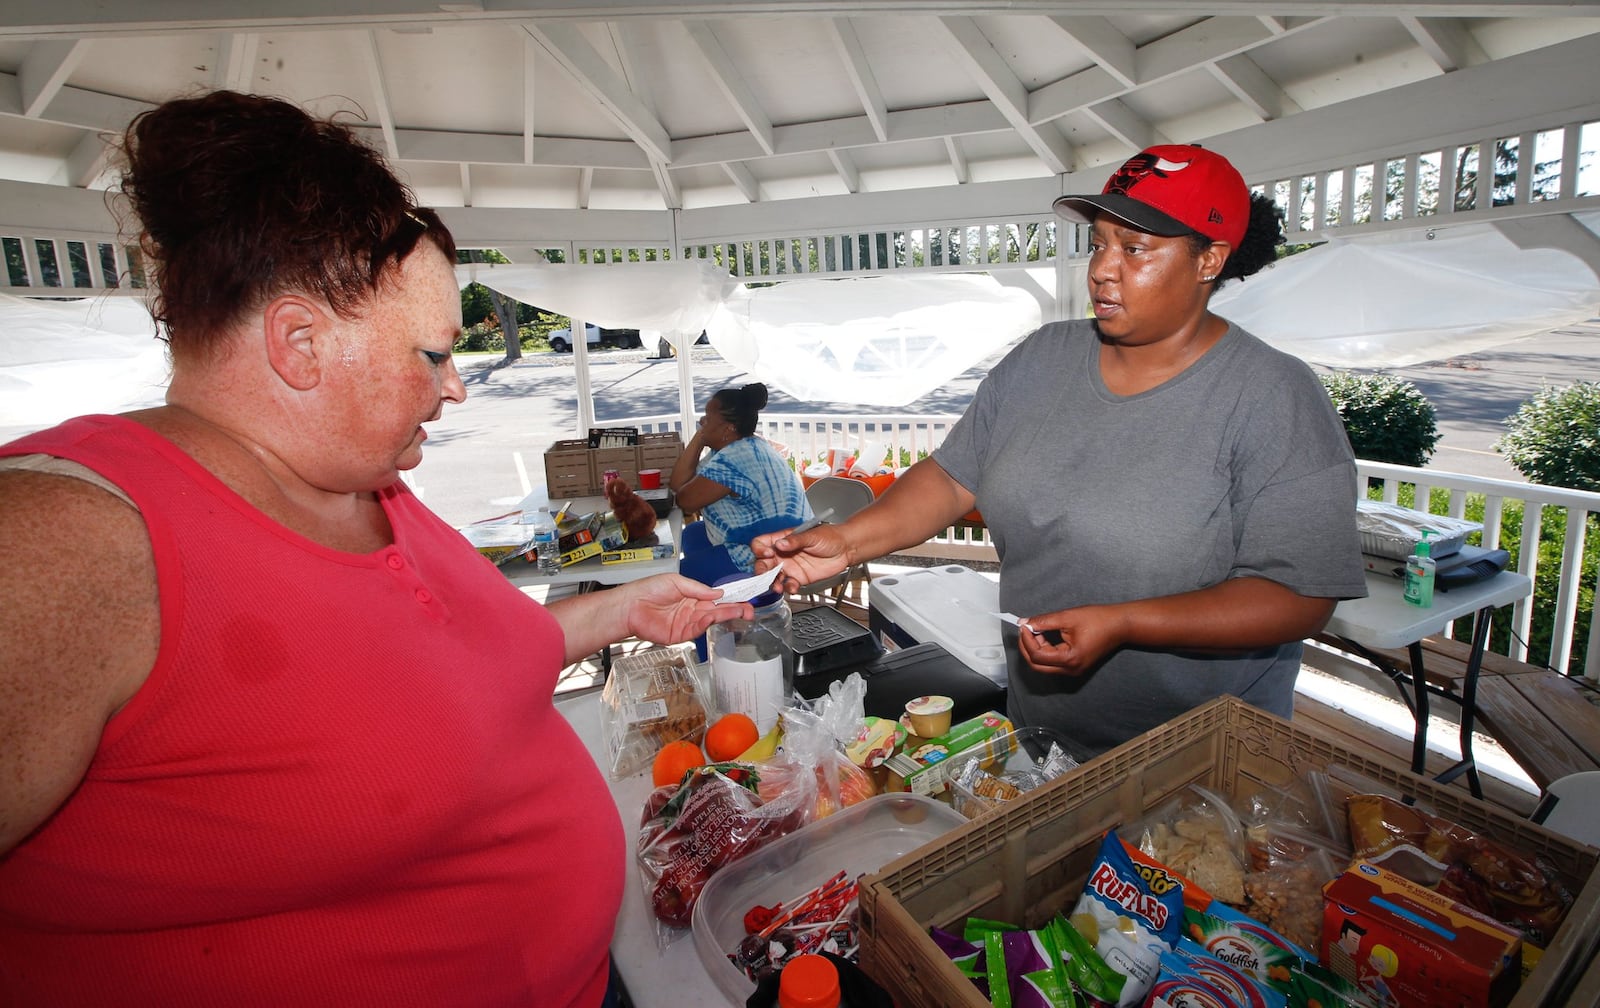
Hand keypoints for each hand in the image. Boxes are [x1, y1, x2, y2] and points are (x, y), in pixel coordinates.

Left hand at [620, 574, 754, 643]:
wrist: (629, 607)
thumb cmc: (647, 590)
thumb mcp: (675, 582)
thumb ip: (698, 589)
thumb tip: (718, 593)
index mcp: (692, 595)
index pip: (716, 597)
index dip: (731, 598)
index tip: (745, 597)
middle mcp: (692, 610)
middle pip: (718, 610)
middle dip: (735, 609)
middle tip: (749, 610)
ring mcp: (687, 623)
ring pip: (711, 619)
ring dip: (726, 616)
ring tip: (740, 612)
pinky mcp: (681, 635)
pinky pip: (698, 629)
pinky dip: (708, 623)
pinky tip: (716, 616)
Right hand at [751, 524, 850, 592]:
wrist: (846, 549)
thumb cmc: (829, 536)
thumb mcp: (812, 535)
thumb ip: (795, 540)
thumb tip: (780, 543)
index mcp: (783, 539)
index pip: (762, 544)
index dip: (760, 549)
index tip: (767, 554)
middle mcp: (783, 554)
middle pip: (763, 563)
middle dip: (762, 570)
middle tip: (766, 576)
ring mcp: (790, 567)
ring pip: (773, 577)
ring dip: (772, 583)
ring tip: (778, 587)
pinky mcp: (799, 578)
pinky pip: (788, 585)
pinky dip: (788, 588)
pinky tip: (793, 587)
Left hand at [1015, 604, 1129, 675]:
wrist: (1120, 625)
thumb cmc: (1099, 620)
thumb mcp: (1067, 617)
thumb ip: (1043, 621)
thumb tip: (1025, 623)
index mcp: (1070, 659)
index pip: (1038, 656)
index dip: (1027, 640)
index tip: (1024, 626)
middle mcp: (1071, 669)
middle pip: (1038, 665)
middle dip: (1027, 647)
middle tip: (1025, 630)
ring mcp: (1074, 670)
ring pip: (1044, 665)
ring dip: (1036, 649)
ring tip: (1036, 630)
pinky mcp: (1075, 665)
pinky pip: (1053, 662)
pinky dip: (1045, 650)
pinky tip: (1044, 636)